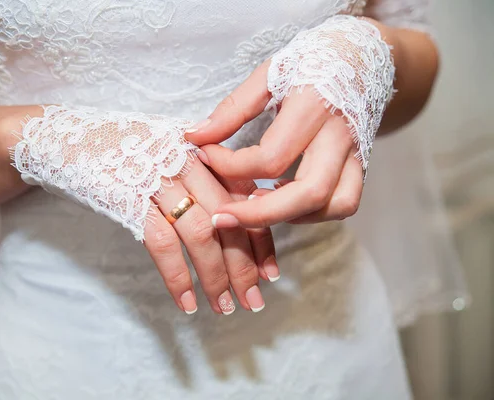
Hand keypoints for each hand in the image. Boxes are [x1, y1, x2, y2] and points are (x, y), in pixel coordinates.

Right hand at [9, 105, 276, 315]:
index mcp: (200, 149)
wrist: (62, 137)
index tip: (271, 272)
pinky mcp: (128, 196)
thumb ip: (199, 174)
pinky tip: (186, 302)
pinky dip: (177, 276)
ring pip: (200, 234)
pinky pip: (161, 243)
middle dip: (244, 265)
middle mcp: (185, 160)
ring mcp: (157, 177)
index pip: (243, 198)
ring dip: (215, 277)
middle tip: (254, 300)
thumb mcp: (166, 150)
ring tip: (224, 308)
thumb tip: (231, 216)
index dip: (261, 238)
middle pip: (228, 218)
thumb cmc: (119, 149)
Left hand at [185, 16, 393, 227]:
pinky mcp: (362, 164)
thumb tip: (196, 136)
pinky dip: (314, 211)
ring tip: (255, 204)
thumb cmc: (314, 58)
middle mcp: (340, 135)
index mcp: (313, 106)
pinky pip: (345, 202)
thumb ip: (233, 108)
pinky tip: (285, 197)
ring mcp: (356, 152)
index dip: (229, 165)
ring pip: (334, 205)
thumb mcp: (270, 72)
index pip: (270, 157)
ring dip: (292, 216)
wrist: (367, 54)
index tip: (205, 155)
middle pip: (308, 194)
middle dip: (259, 215)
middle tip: (221, 217)